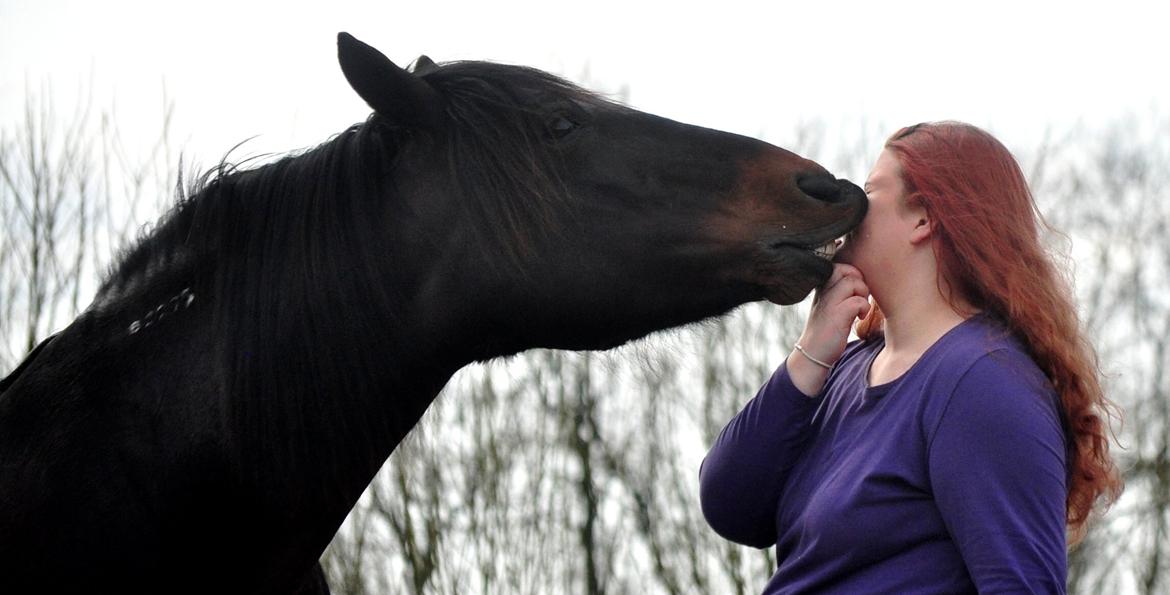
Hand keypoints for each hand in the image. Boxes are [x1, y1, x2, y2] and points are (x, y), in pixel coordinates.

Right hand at [787, 264, 870, 395]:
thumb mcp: (830, 305)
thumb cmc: (826, 330)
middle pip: (846, 268)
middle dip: (859, 280)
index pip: (839, 265)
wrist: (812, 353)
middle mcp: (822, 291)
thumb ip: (840, 290)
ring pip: (853, 282)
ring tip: (860, 308)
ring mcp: (828, 302)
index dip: (853, 274)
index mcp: (821, 286)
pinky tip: (859, 318)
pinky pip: (858, 301)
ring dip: (863, 295)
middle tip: (860, 297)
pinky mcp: (836, 315)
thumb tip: (863, 280)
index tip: (855, 292)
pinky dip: (864, 308)